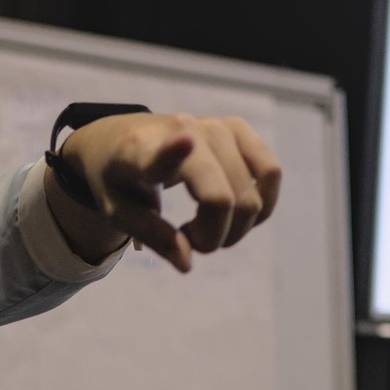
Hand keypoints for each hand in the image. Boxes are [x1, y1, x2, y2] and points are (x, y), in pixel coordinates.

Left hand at [58, 113, 282, 271]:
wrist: (122, 138)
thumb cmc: (119, 179)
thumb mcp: (118, 213)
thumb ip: (152, 236)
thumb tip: (188, 263)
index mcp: (141, 151)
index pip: (161, 154)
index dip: (173, 154)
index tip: (185, 141)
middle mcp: (185, 130)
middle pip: (222, 200)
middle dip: (213, 237)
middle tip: (188, 240)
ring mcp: (216, 126)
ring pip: (252, 195)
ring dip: (237, 227)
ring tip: (206, 226)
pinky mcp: (238, 128)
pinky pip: (271, 173)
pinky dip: (261, 205)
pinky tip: (235, 213)